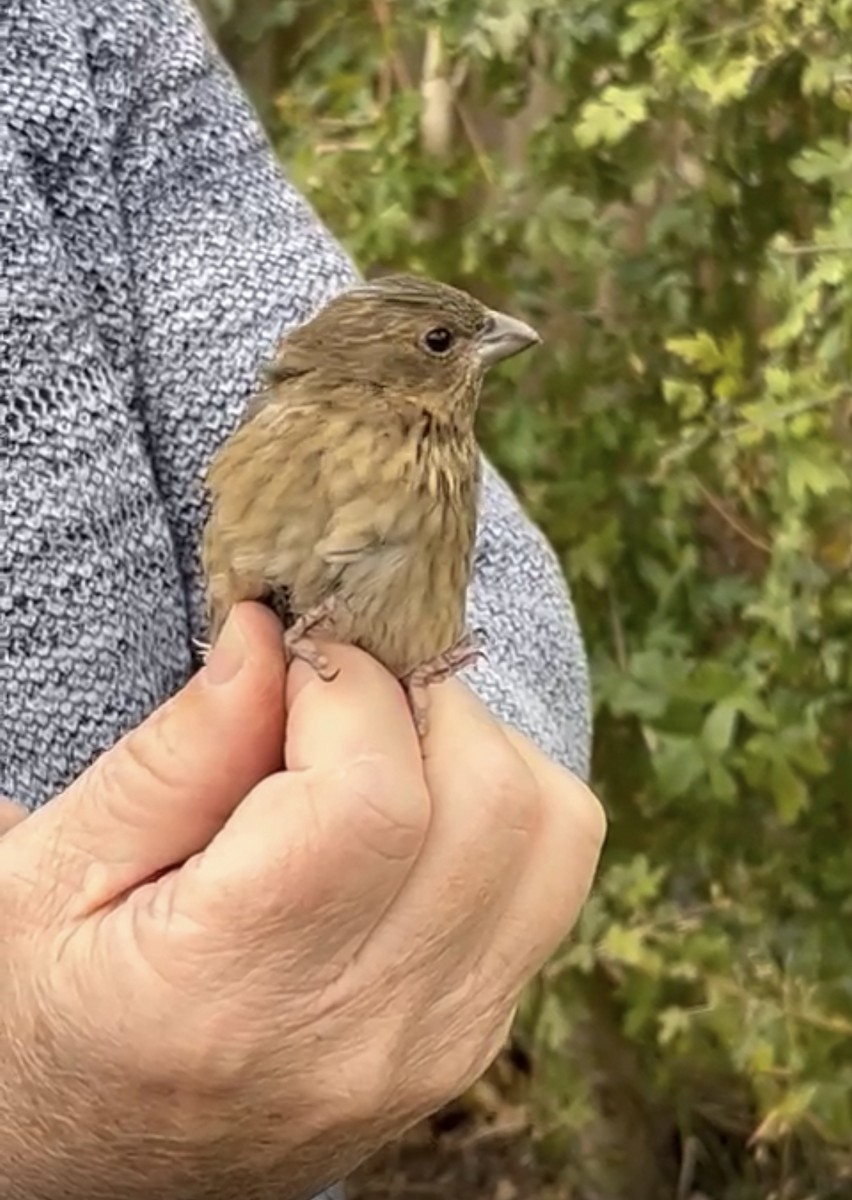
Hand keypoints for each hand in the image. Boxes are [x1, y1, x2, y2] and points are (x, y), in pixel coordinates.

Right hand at [0, 603, 604, 1199]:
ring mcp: (436, 1048)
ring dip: (476, 746)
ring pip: (551, 830)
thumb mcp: (52, 875)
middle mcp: (363, 1034)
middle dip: (419, 701)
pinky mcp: (469, 1041)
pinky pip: (548, 881)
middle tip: (333, 697)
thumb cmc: (37, 1012)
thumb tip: (271, 634)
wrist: (80, 1164)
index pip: (374, 794)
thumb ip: (177, 752)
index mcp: (230, 993)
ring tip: (375, 748)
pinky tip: (410, 811)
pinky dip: (498, 808)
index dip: (345, 685)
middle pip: (488, 801)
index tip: (291, 660)